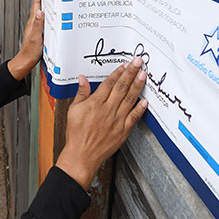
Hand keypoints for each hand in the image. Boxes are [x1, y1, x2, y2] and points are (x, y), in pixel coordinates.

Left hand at [7, 0, 43, 79]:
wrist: (27, 60)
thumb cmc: (30, 51)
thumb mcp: (36, 37)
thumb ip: (37, 24)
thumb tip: (39, 12)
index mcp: (33, 21)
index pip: (36, 4)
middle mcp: (34, 22)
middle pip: (37, 4)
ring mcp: (36, 26)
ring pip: (40, 10)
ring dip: (42, 1)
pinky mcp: (39, 31)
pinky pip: (43, 18)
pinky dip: (46, 12)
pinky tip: (49, 12)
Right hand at [55, 59, 147, 189]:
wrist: (81, 155)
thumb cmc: (76, 134)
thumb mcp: (73, 110)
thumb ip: (81, 93)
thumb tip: (83, 79)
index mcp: (95, 103)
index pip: (109, 83)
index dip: (118, 72)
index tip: (125, 64)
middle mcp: (107, 110)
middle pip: (121, 87)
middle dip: (131, 73)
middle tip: (138, 63)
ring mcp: (116, 120)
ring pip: (129, 99)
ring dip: (137, 86)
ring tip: (143, 75)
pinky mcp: (122, 131)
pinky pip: (133, 117)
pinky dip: (140, 109)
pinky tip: (145, 101)